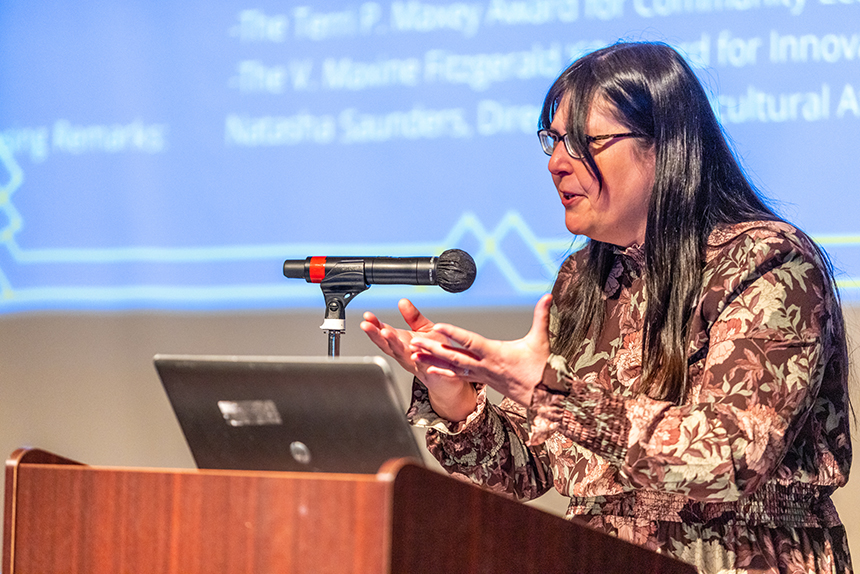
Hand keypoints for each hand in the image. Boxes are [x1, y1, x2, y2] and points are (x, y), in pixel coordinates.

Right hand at [361, 299, 476, 420]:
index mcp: (401, 341)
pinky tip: (411, 349)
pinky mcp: (427, 367)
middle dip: (375, 334)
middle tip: (367, 325)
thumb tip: (403, 301)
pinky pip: (420, 362)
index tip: (367, 316)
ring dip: (392, 343)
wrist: (449, 374)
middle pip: (386, 343)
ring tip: (385, 333)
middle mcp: (404, 352)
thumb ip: (413, 316)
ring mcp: (414, 361)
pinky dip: (415, 356)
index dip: (374, 324)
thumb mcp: (424, 328)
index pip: (383, 331)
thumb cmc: (436, 350)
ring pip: (400, 353)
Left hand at [409, 294, 552, 405]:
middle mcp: (485, 365)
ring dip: (432, 360)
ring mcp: (481, 374)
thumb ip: (541, 316)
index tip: (438, 326)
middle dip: (433, 348)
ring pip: (452, 367)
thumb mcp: (541, 340)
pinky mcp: (481, 380)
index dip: (454, 333)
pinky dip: (442, 372)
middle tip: (415, 341)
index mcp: (496, 354)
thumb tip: (547, 297)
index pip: (471, 342)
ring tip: (414, 354)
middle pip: (454, 356)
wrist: (542, 397)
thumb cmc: (541, 370)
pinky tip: (428, 370)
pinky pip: (457, 376)